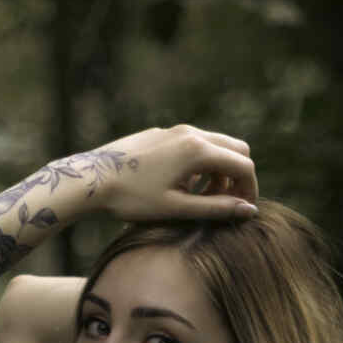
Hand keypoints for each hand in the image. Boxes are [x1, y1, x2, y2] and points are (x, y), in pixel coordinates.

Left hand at [94, 125, 258, 222]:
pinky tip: (182, 186)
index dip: (250, 190)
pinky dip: (201, 164)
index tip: (243, 212)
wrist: (92, 179)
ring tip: (203, 199)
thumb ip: (215, 209)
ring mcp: (176, 130)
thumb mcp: (177, 209)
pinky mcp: (163, 134)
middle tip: (226, 204)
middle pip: (236, 149)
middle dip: (238, 177)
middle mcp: (191, 133)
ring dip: (219, 171)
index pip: (243, 166)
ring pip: (216, 145)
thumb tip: (248, 211)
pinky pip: (194, 144)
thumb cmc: (132, 198)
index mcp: (198, 151)